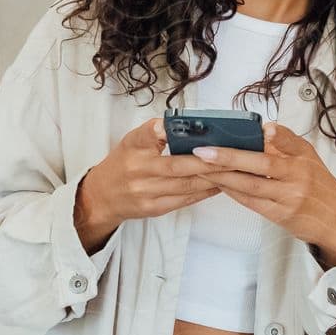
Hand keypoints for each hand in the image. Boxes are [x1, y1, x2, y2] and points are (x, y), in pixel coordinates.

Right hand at [73, 116, 222, 251]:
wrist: (101, 197)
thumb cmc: (124, 163)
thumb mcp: (132, 141)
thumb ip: (156, 133)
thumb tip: (191, 125)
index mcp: (133, 146)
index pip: (147, 134)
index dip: (163, 130)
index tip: (180, 126)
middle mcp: (137, 169)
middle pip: (178, 165)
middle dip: (208, 161)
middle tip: (232, 154)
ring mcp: (145, 192)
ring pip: (186, 184)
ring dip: (213, 178)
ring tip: (234, 170)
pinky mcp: (153, 208)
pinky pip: (184, 200)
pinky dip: (205, 192)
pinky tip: (221, 185)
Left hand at [193, 122, 335, 265]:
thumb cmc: (319, 185)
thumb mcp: (309, 158)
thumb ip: (287, 142)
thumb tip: (263, 128)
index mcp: (304, 159)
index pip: (289, 143)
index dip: (276, 136)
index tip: (263, 129)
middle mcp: (298, 177)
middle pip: (261, 165)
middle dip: (228, 157)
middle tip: (203, 152)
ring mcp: (288, 198)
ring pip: (250, 185)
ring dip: (223, 176)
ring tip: (200, 167)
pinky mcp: (280, 215)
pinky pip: (251, 202)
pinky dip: (232, 191)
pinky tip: (218, 183)